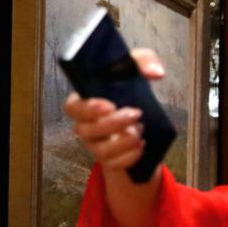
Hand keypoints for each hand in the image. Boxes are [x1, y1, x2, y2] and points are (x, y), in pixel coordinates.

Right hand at [64, 48, 164, 171]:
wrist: (145, 116)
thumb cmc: (130, 87)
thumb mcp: (136, 68)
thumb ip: (144, 61)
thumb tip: (156, 73)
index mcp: (85, 102)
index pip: (71, 107)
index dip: (86, 109)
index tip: (109, 105)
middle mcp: (85, 125)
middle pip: (86, 130)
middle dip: (112, 124)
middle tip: (136, 114)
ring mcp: (96, 145)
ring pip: (100, 151)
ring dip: (122, 142)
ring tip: (141, 130)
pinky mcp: (109, 159)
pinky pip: (114, 164)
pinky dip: (129, 157)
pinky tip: (142, 145)